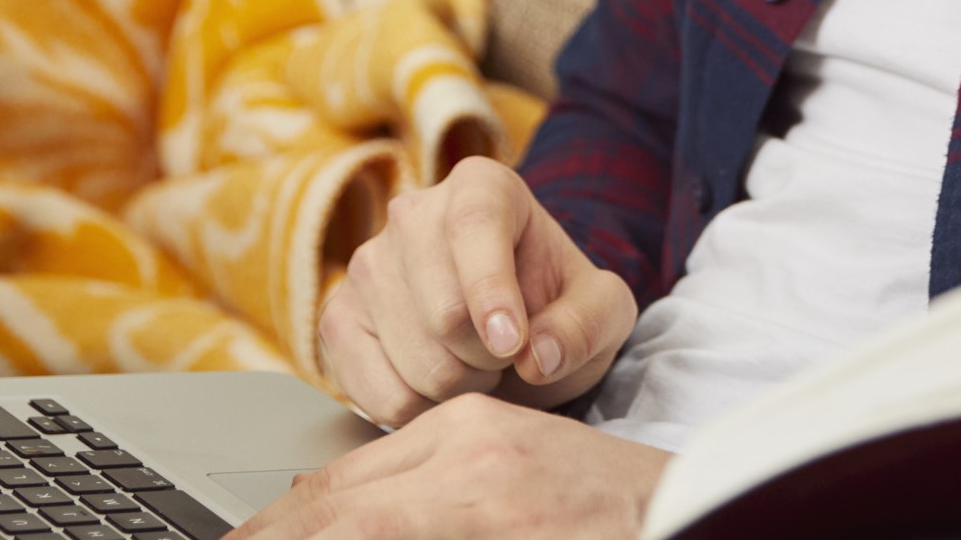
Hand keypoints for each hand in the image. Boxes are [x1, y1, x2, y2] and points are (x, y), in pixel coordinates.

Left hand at [226, 394, 667, 539]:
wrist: (690, 506)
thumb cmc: (605, 509)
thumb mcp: (510, 475)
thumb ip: (436, 488)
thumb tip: (332, 508)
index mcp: (462, 430)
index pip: (338, 484)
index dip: (273, 529)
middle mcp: (463, 451)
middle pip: (332, 506)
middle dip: (271, 536)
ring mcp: (481, 495)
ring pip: (354, 521)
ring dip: (298, 535)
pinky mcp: (495, 519)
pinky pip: (389, 530)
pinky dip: (350, 537)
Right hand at [317, 156, 635, 428]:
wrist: (514, 325)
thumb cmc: (555, 305)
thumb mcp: (603, 310)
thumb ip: (586, 325)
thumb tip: (537, 355)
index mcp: (481, 186)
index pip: (473, 225)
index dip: (490, 291)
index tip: (512, 343)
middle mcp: (411, 213)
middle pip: (443, 311)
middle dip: (490, 356)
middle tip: (508, 353)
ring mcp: (366, 266)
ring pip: (413, 359)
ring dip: (460, 386)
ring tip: (478, 364)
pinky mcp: (337, 320)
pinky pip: (375, 392)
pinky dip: (419, 409)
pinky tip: (441, 384)